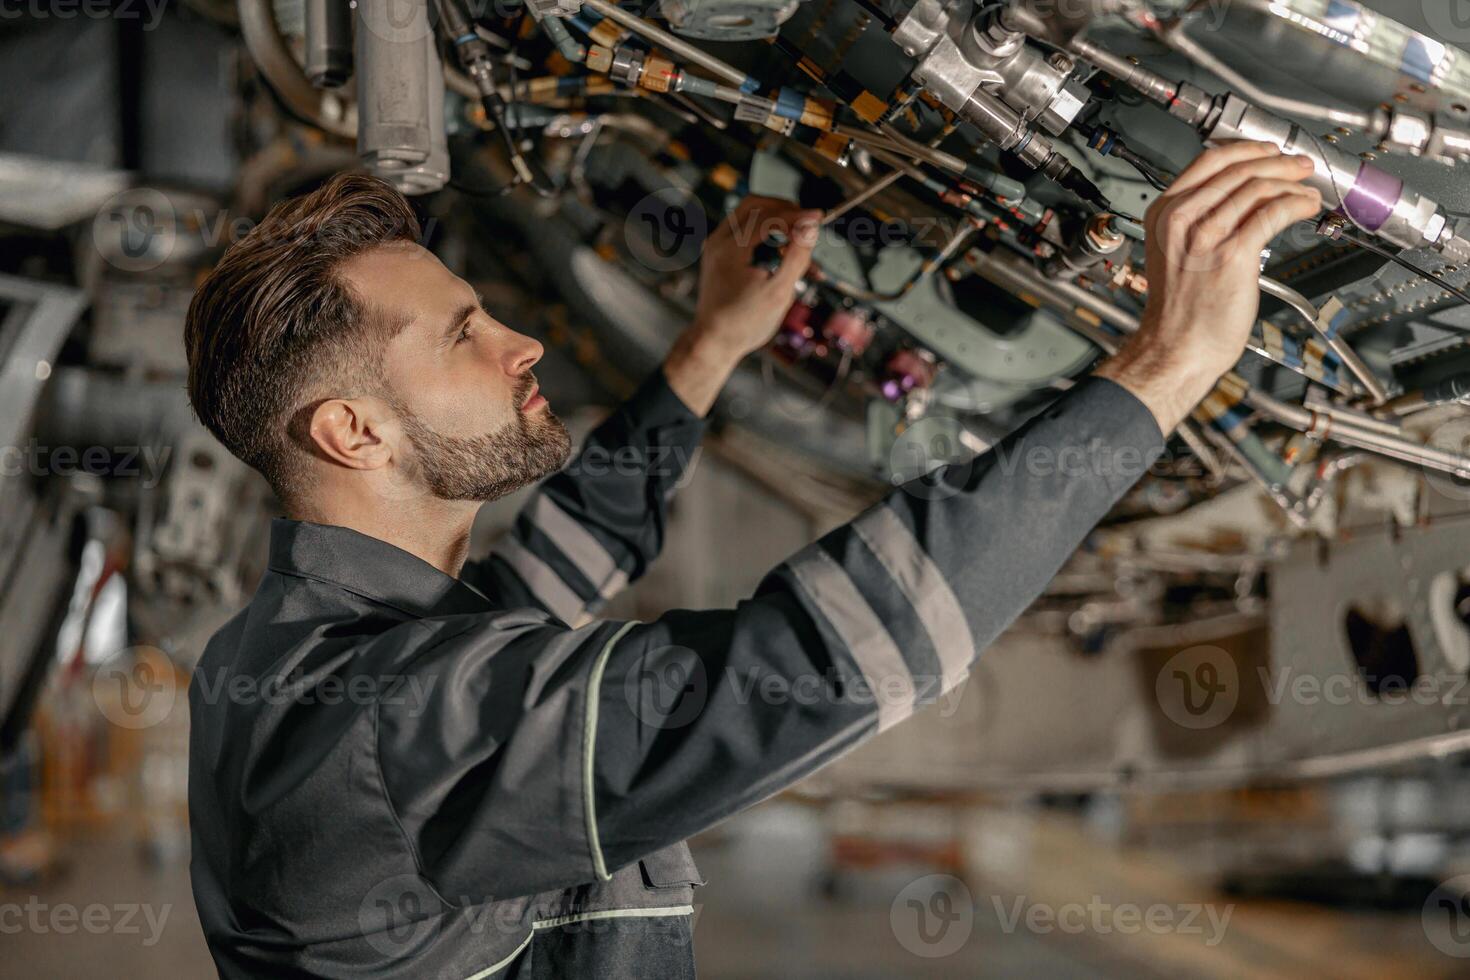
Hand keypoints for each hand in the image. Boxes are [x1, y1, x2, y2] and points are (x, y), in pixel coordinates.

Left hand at [664, 196, 821, 415]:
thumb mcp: (779, 292)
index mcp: (730, 249)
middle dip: (785, 209)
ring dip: (777, 222)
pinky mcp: (719, 252)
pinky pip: (745, 231)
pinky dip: (767, 236)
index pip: (769, 217)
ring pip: (750, 214)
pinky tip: (786, 257)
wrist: (714, 341)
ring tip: (799, 247)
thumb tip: (810, 226)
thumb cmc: (744, 323)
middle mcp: (718, 241)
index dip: (797, 215)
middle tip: (809, 223)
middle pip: (756, 204)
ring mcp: (716, 245)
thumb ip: (796, 256)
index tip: (820, 216)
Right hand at [1096, 141, 1321, 432]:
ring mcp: (1206, 236)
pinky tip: (1306, 207)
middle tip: (1299, 166)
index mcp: (1164, 214)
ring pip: (1258, 188)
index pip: (1209, 161)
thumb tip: (1240, 196)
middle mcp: (1182, 220)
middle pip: (1238, 169)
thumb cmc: (1179, 311)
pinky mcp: (1233, 254)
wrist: (1176, 348)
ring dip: (1292, 183)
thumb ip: (1197, 221)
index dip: (1246, 149)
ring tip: (1307, 190)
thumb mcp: (1174, 252)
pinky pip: (1273, 213)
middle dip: (1278, 162)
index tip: (1268, 151)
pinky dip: (1296, 204)